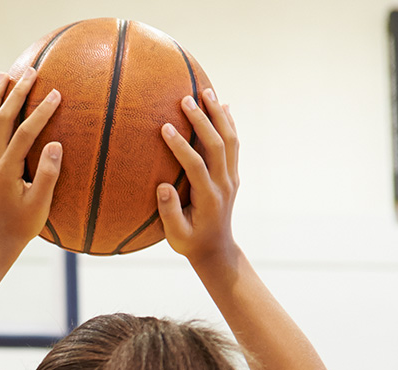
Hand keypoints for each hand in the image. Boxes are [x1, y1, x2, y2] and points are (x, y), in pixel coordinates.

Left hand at [0, 68, 62, 274]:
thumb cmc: (22, 226)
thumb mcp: (40, 205)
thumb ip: (48, 175)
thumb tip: (55, 145)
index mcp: (5, 170)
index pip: (25, 132)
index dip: (41, 111)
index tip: (56, 94)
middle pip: (1, 118)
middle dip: (15, 92)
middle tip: (30, 71)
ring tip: (4, 76)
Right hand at [155, 88, 240, 269]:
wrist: (216, 249)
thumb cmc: (190, 242)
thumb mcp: (176, 236)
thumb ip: (169, 212)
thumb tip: (163, 187)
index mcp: (209, 198)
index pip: (196, 166)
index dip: (182, 147)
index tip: (165, 128)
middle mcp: (224, 184)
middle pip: (218, 145)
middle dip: (202, 120)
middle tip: (185, 100)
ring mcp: (231, 177)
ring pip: (230, 140)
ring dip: (218, 114)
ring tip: (206, 91)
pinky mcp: (232, 173)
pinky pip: (234, 144)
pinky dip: (229, 123)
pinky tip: (222, 105)